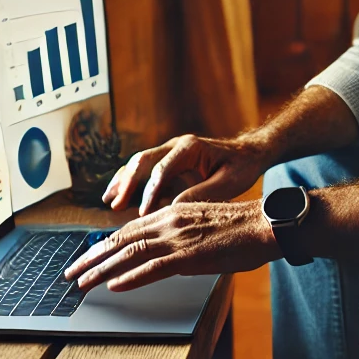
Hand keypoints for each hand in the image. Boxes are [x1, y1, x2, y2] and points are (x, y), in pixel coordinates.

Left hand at [64, 199, 279, 291]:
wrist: (265, 224)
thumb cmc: (241, 227)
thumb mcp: (203, 224)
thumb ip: (182, 235)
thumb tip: (167, 253)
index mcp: (173, 213)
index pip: (129, 229)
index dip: (104, 244)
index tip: (87, 256)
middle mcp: (170, 222)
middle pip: (121, 239)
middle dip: (92, 257)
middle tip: (70, 273)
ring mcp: (178, 238)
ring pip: (130, 253)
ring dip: (101, 269)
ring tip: (82, 283)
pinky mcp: (190, 255)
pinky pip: (153, 267)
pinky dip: (130, 277)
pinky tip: (114, 286)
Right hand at [103, 133, 270, 213]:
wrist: (250, 153)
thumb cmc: (242, 167)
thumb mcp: (228, 183)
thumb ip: (201, 193)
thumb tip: (173, 209)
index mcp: (191, 147)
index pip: (162, 169)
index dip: (150, 192)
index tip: (142, 213)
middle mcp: (177, 145)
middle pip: (143, 160)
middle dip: (127, 183)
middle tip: (114, 204)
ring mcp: (171, 151)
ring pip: (139, 162)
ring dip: (123, 181)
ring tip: (108, 200)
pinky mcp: (170, 160)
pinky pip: (145, 169)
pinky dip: (130, 182)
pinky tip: (119, 196)